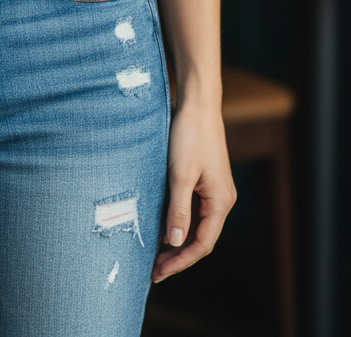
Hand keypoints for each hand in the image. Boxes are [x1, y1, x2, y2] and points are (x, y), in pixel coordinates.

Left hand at [151, 99, 235, 282]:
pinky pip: (194, 210)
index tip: (159, 272)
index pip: (202, 244)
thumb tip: (175, 243)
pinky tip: (163, 226)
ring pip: (197, 225)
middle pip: (201, 238)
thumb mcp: (180, 175)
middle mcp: (222, 199)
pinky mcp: (206, 180)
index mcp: (221, 202)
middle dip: (178, 255)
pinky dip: (179, 222)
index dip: (180, 261)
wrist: (198, 104)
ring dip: (178, 240)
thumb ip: (178, 210)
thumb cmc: (189, 136)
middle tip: (153, 269)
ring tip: (155, 253)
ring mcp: (215, 190)